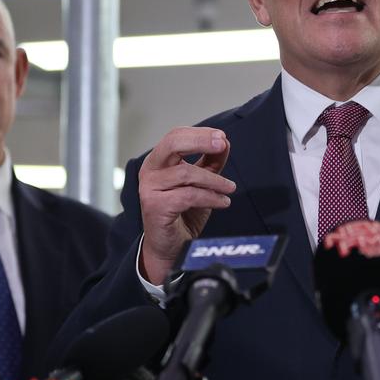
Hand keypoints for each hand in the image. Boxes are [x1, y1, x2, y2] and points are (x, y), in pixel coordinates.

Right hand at [137, 127, 235, 284]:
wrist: (170, 246)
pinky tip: (222, 202)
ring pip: (186, 173)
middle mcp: (150, 171)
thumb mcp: (200, 183)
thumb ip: (209, 162)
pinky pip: (188, 196)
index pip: (176, 136)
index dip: (200, 134)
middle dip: (200, 141)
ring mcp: (150, 188)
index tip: (222, 137)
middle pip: (173, 144)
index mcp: (159, 161)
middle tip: (222, 145)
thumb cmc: (182, 213)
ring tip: (229, 188)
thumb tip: (223, 142)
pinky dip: (210, 198)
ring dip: (214, 180)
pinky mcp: (155, 207)